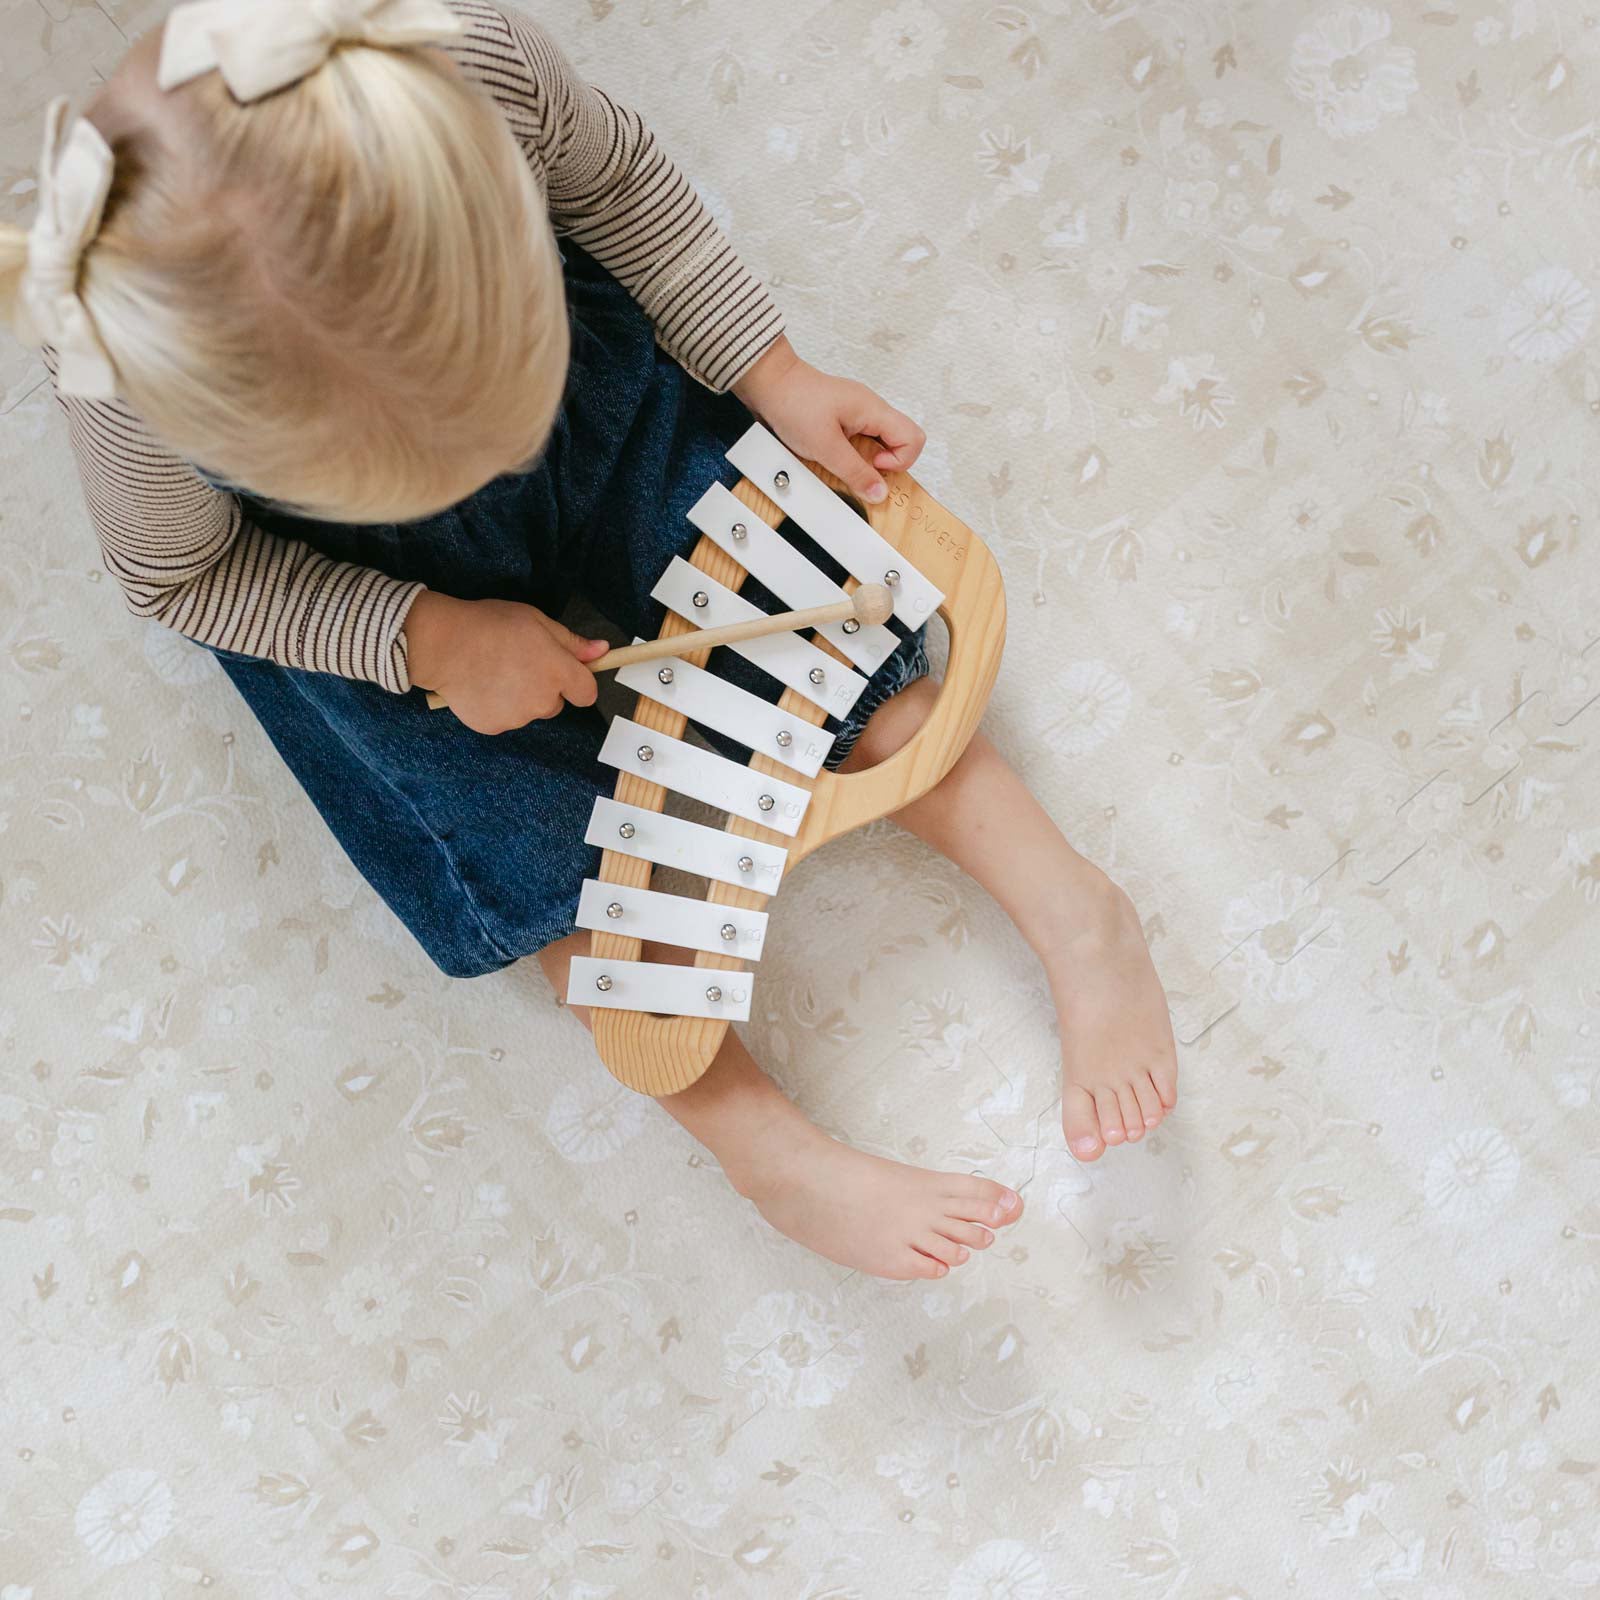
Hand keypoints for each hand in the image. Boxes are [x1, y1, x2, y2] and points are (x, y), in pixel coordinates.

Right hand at [403, 591, 607, 733]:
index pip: (587, 693)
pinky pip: (504, 719)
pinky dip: (497, 707)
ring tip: (495, 672)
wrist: (443, 644)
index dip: (577, 682)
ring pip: (529, 712)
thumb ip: (571, 642)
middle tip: (517, 664)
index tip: (562, 671)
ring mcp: (518, 717)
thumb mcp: (536, 621)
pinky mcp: (495, 727)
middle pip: (555, 703)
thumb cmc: (490, 625)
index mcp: (559, 672)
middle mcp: (543, 700)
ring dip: (519, 698)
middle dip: (543, 688)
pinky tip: (482, 686)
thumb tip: (602, 650)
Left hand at [732, 335, 925, 507]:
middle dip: (886, 463)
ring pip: (879, 443)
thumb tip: (880, 493)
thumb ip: (856, 472)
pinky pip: (860, 441)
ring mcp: (858, 413)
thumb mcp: (826, 446)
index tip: (873, 467)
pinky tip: (831, 455)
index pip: (913, 438)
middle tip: (859, 468)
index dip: (899, 461)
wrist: (768, 384)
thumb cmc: (794, 403)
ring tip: (840, 461)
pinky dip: (850, 454)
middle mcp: (871, 410)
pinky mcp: (843, 419)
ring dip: (865, 460)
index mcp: (874, 410)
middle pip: (900, 441)